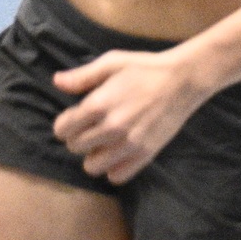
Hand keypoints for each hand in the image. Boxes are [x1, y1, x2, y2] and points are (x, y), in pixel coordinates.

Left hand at [52, 49, 210, 183]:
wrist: (183, 80)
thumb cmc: (145, 68)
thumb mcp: (112, 62)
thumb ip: (83, 76)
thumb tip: (57, 82)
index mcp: (100, 104)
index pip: (63, 129)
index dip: (65, 123)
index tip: (75, 118)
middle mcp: (112, 127)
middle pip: (75, 147)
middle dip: (78, 137)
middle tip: (91, 127)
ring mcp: (129, 143)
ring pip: (92, 166)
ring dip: (94, 155)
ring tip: (104, 142)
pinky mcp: (145, 154)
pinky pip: (116, 176)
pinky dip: (113, 168)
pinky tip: (118, 153)